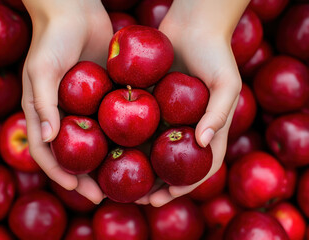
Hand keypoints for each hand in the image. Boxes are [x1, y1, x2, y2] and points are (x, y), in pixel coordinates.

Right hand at [21, 0, 112, 203]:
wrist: (76, 11)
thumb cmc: (53, 38)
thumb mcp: (43, 68)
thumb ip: (43, 102)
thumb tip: (48, 139)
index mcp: (44, 113)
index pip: (47, 152)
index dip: (59, 173)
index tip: (78, 189)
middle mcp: (64, 114)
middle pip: (74, 153)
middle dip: (86, 175)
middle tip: (104, 193)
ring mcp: (86, 106)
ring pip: (96, 142)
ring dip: (106, 160)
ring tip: (123, 177)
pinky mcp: (104, 95)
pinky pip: (113, 120)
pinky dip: (121, 136)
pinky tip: (138, 147)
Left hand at [136, 0, 245, 206]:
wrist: (191, 24)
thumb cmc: (214, 52)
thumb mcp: (227, 82)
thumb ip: (219, 113)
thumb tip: (202, 143)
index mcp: (206, 129)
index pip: (198, 166)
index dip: (184, 185)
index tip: (164, 196)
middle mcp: (184, 126)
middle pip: (170, 163)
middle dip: (155, 184)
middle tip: (135, 197)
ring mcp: (166, 115)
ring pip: (150, 147)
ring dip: (136, 166)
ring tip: (117, 178)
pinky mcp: (150, 102)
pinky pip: (137, 123)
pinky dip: (126, 138)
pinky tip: (108, 147)